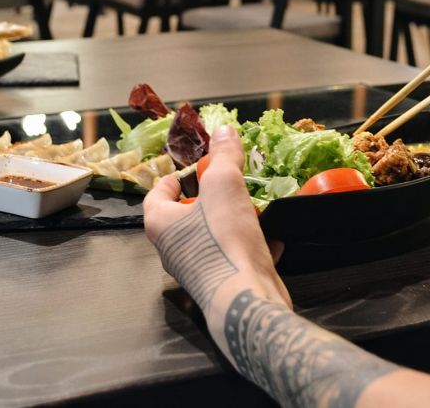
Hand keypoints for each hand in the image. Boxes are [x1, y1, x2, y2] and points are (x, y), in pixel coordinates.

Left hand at [144, 126, 290, 322]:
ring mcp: (198, 270)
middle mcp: (173, 249)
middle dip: (210, 198)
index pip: (157, 195)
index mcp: (161, 224)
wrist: (245, 298)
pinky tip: (272, 239)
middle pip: (186, 215)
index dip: (174, 178)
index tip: (193, 169)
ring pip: (212, 237)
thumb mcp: (224, 185)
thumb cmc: (223, 238)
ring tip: (253, 208)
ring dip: (233, 221)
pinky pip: (235, 258)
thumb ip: (224, 156)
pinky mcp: (222, 284)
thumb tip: (223, 130)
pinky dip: (251, 246)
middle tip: (229, 184)